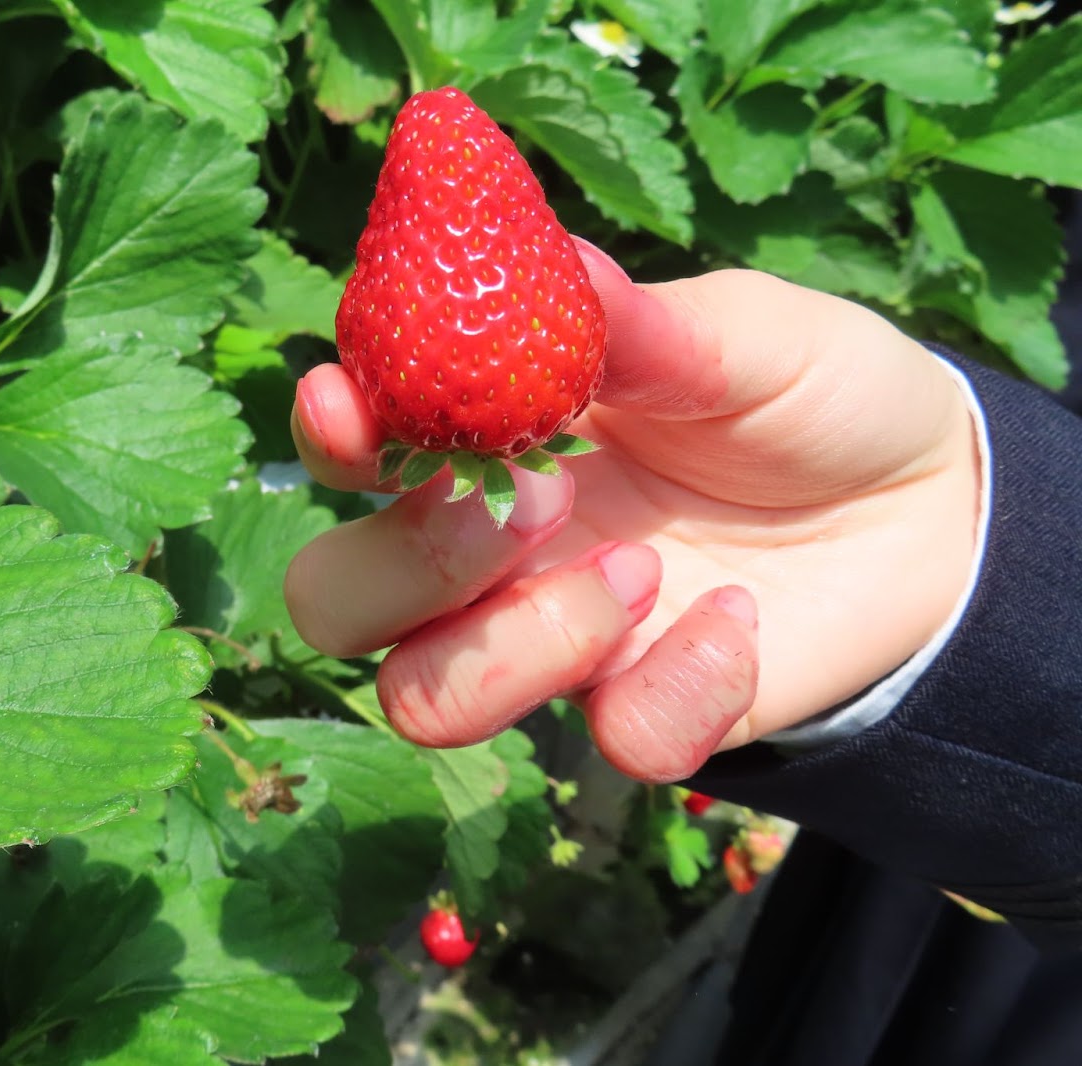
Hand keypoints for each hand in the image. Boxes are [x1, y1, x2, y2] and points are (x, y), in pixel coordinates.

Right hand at [285, 248, 981, 781]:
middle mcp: (488, 557)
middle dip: (409, 564)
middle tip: (530, 504)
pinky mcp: (645, 715)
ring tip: (645, 570)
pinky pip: (615, 740)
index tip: (347, 406)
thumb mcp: (744, 333)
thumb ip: (645, 322)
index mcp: (486, 444)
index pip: (349, 454)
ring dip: (521, 642)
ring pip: (426, 700)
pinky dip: (678, 687)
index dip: (327, 437)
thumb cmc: (802, 393)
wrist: (929, 502)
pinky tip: (743, 622)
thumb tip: (561, 263)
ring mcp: (555, 646)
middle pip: (336, 604)